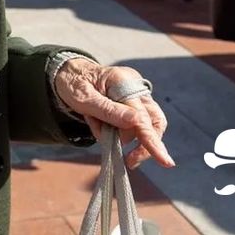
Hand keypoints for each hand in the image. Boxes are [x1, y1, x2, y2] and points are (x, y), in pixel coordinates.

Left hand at [54, 58, 174, 168]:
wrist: (69, 73)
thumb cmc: (73, 84)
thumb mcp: (83, 98)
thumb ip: (108, 110)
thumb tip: (136, 122)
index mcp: (123, 81)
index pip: (142, 116)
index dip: (152, 140)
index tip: (164, 161)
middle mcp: (135, 86)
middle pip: (155, 121)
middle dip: (144, 144)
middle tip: (129, 161)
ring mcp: (136, 94)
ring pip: (144, 125)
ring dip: (120, 135)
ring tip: (95, 124)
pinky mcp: (133, 103)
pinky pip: (133, 125)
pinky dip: (117, 132)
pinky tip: (99, 124)